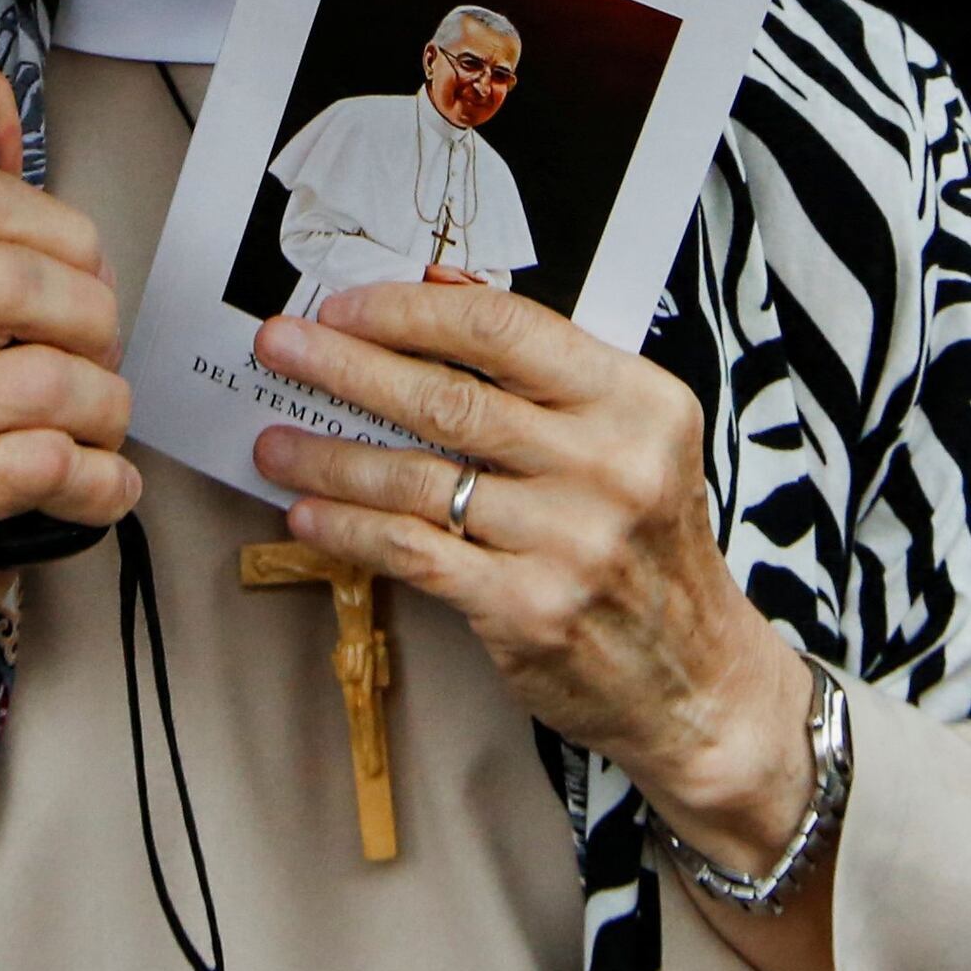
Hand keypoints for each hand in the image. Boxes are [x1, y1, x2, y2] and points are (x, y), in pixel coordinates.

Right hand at [0, 76, 136, 674]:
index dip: (61, 235)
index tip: (80, 276)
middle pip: (8, 282)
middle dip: (90, 324)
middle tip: (94, 361)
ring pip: (45, 382)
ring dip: (104, 414)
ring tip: (90, 433)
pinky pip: (45, 463)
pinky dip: (98, 480)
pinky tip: (87, 487)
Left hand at [248, 278, 813, 875]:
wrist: (697, 680)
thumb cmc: (648, 547)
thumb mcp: (629, 439)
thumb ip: (545, 370)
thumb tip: (438, 289)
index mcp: (638, 402)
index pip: (506, 328)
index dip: (410, 312)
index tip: (342, 307)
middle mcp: (611, 465)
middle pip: (450, 399)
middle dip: (347, 366)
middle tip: (279, 346)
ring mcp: (571, 541)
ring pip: (417, 480)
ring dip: (329, 455)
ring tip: (272, 439)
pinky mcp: (529, 608)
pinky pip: (412, 553)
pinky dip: (348, 530)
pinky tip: (307, 514)